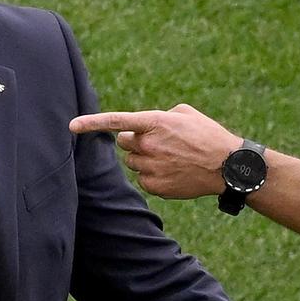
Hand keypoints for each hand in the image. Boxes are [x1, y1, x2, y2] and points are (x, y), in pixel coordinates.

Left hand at [70, 103, 243, 197]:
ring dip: (145, 159)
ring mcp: (151, 167)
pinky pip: (143, 180)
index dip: (91, 123)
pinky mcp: (156, 186)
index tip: (72, 126)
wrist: (227, 166)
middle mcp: (149, 145)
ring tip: (171, 159)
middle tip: (157, 143)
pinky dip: (153, 176)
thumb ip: (159, 116)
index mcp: (155, 123)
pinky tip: (173, 172)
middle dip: (135, 142)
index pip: (116, 122)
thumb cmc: (208, 136)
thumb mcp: (185, 114)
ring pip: (133, 163)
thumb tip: (144, 126)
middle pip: (124, 144)